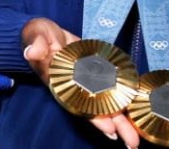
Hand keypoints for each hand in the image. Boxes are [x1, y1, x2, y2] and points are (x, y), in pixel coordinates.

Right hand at [20, 17, 140, 146]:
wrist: (43, 31)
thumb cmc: (38, 35)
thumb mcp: (35, 35)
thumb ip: (36, 44)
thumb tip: (32, 52)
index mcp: (60, 83)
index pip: (79, 104)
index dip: (94, 117)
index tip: (110, 129)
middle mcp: (75, 88)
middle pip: (97, 110)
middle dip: (115, 125)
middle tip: (132, 143)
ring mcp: (87, 82)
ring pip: (107, 103)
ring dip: (122, 119)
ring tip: (136, 137)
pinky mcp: (95, 72)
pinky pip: (111, 88)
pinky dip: (123, 99)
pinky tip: (136, 110)